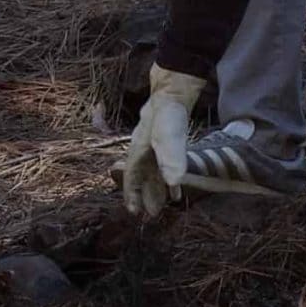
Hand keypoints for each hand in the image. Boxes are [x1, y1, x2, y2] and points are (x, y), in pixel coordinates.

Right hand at [116, 66, 205, 217]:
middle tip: (148, 214)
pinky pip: (163, 166)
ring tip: (159, 207)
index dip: (130, 194)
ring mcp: (153, 147)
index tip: (133, 211)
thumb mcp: (168, 135)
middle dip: (143, 195)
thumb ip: (171, 157)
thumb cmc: (167, 113)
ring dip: (154, 189)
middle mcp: (142, 151)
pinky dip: (167, 179)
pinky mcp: (164, 144)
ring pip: (151, 173)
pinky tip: (175, 189)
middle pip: (140, 178)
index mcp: (138, 151)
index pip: (131, 177)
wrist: (172, 91)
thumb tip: (174, 183)